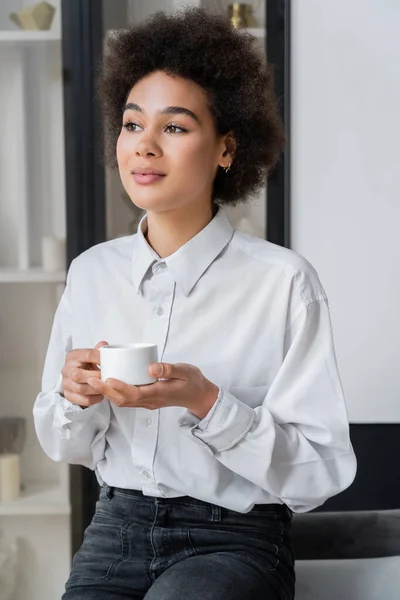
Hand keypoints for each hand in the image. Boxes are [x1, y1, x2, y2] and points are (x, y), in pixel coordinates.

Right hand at [61, 341, 108, 407]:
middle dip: (96, 377)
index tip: (110, 362)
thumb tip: (104, 345)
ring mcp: (65, 383)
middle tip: (107, 377)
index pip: (87, 355)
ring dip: (96, 389)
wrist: (76, 376)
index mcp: (72, 356)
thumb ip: (98, 350)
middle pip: (78, 375)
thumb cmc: (86, 364)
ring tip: (106, 387)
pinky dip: (94, 399)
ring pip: (80, 389)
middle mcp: (66, 369)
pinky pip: (82, 400)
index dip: (100, 359)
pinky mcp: (68, 395)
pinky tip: (101, 395)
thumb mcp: (91, 355)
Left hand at [88, 362, 218, 418]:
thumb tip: (150, 367)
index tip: (106, 378)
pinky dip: (116, 393)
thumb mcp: (185, 371)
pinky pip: (128, 400)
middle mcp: (151, 401)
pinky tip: (109, 384)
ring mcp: (149, 403)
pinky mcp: (147, 401)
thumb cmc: (193, 381)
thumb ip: (169, 369)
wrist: (199, 396)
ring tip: (95, 381)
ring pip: (124, 402)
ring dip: (108, 393)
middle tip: (91, 379)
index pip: (135, 393)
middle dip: (106, 391)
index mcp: (159, 393)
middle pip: (124, 399)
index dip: (119, 387)